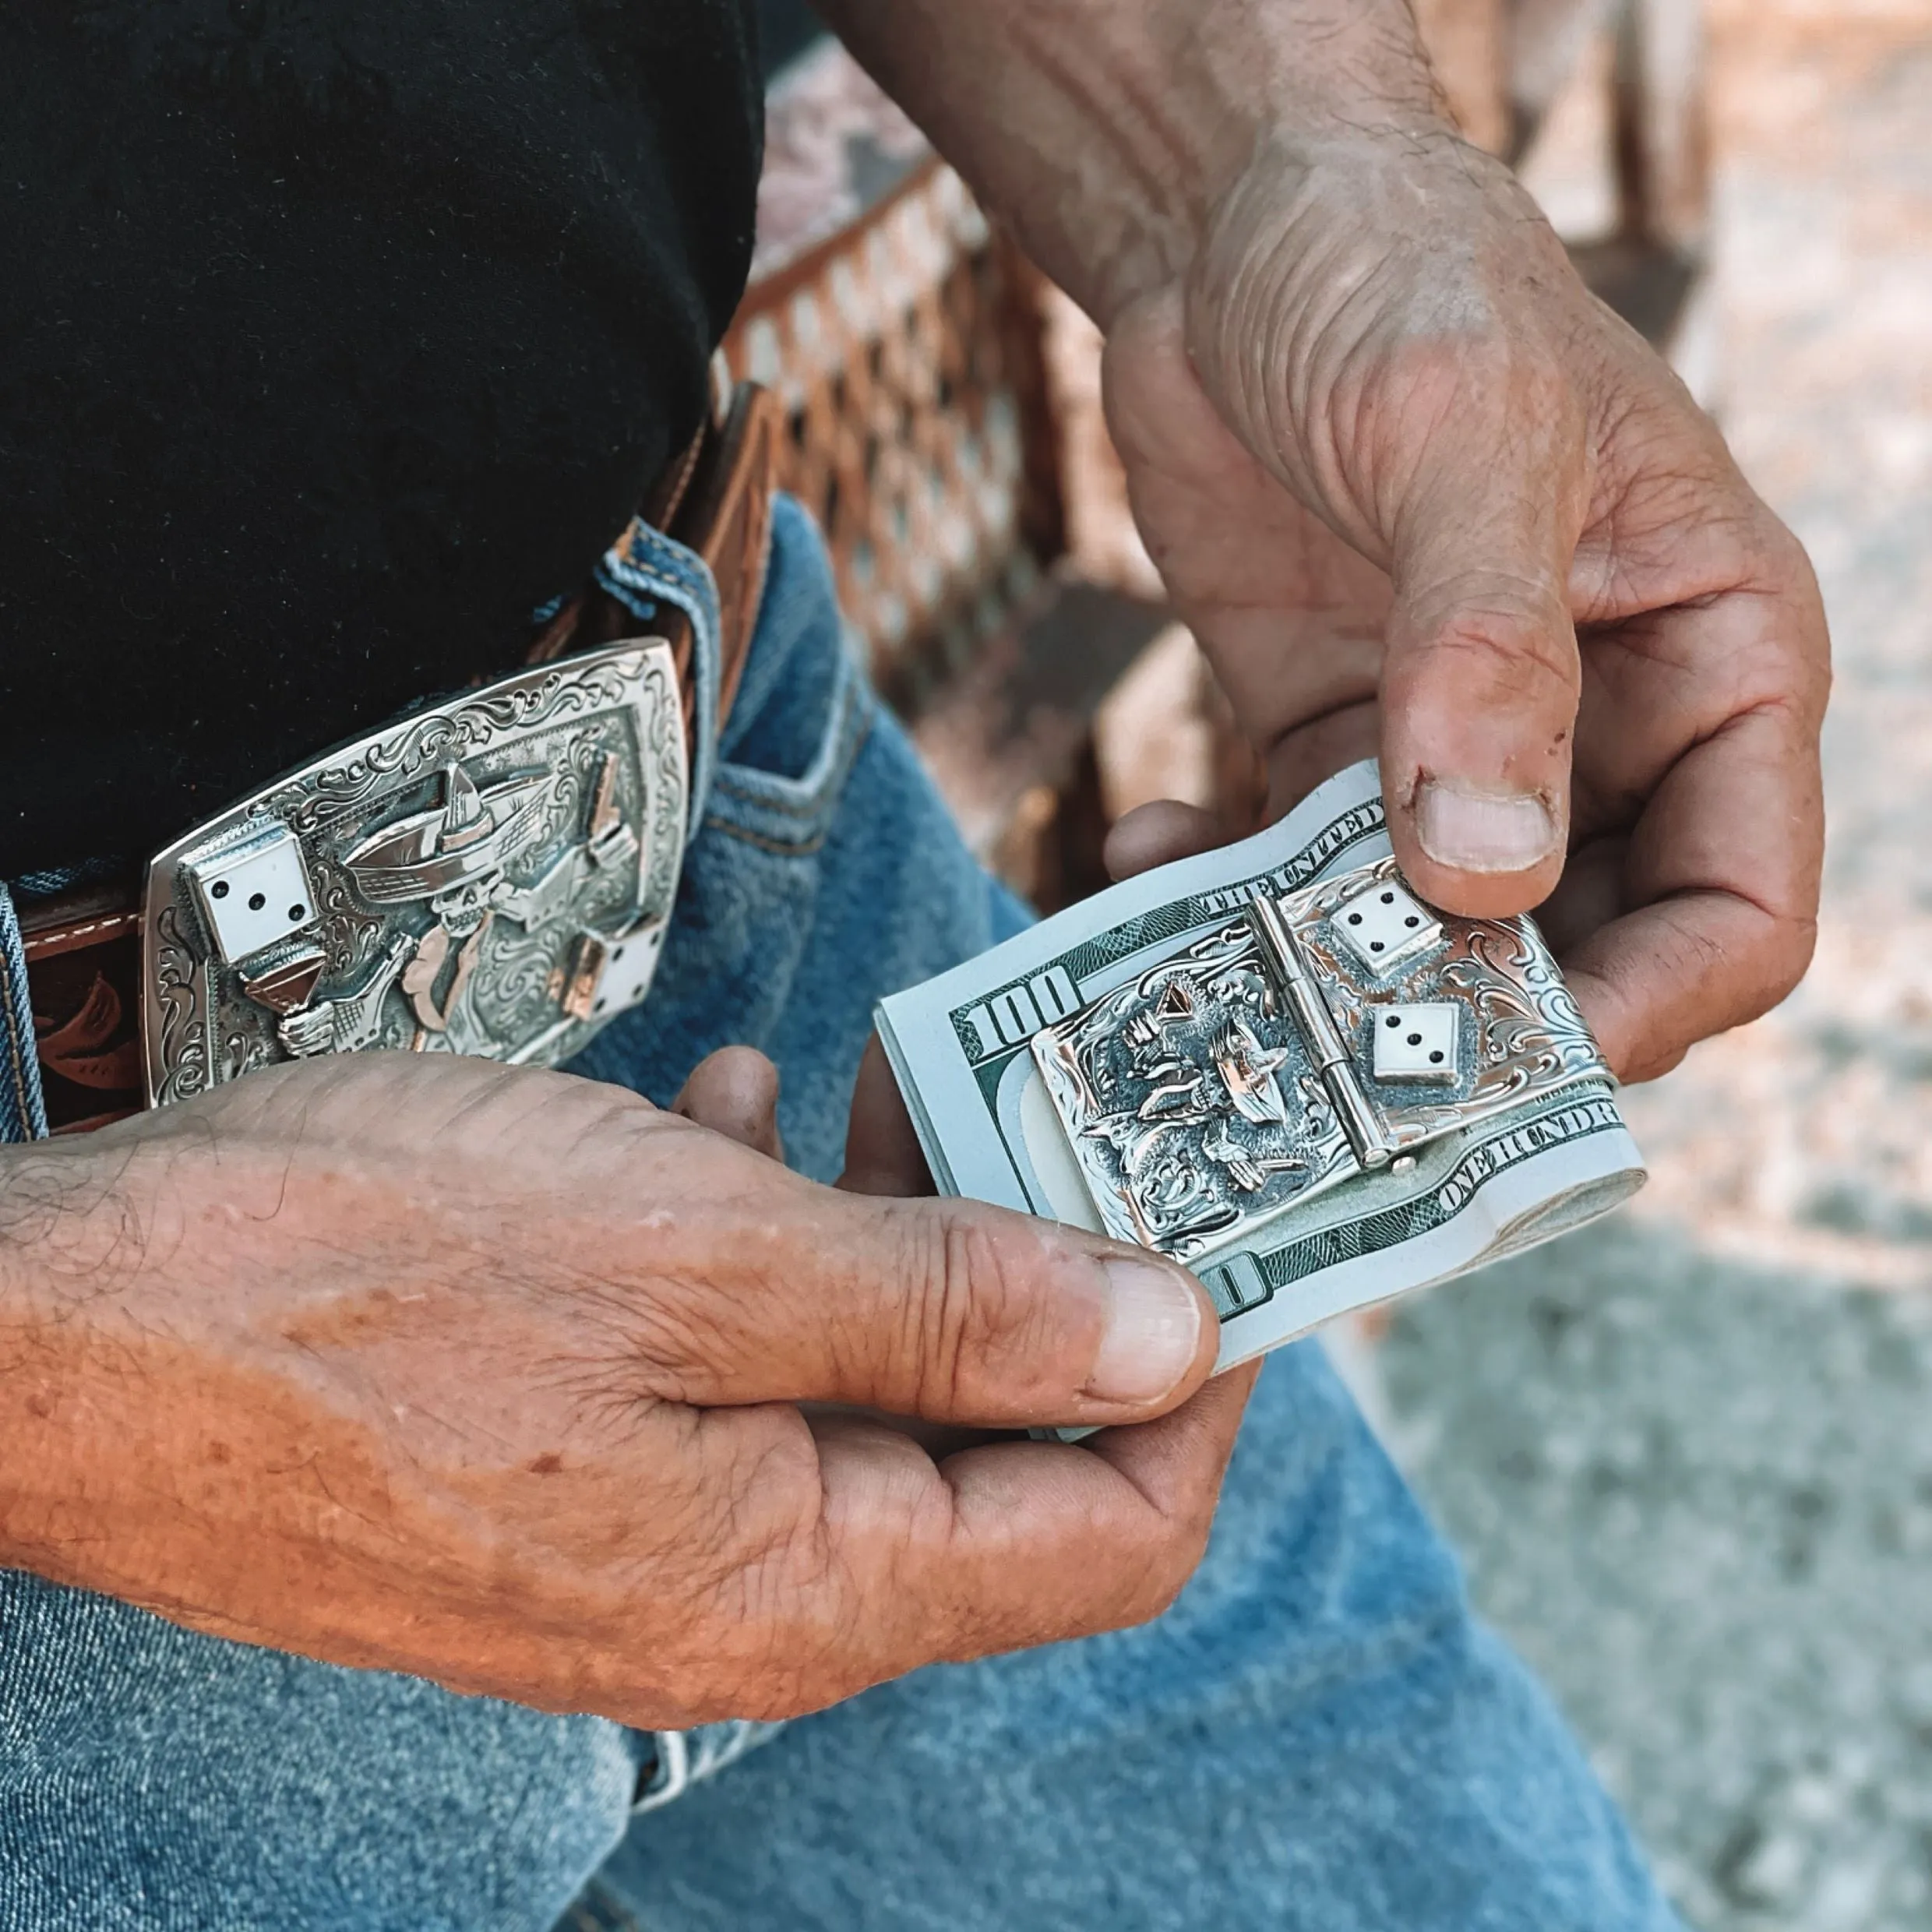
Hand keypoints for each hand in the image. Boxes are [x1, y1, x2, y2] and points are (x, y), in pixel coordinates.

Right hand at [0, 1051, 1232, 1725]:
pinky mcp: (566, 1465)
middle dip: (1033, 1273)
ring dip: (884, 1237)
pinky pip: (726, 1361)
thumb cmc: (350, 1280)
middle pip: (989, 1451)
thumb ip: (950, 1309)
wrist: (56, 1328)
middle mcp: (741, 1591)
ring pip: (853, 1386)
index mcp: (804, 1582)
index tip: (1215, 1233)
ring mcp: (647, 1536)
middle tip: (1029, 1115)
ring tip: (863, 1094)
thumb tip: (1169, 1336)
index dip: (1198, 1383)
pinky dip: (758, 1242)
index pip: (1112, 1533)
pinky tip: (717, 1124)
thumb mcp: (699, 1255)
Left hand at [1103, 130, 1828, 1080]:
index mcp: (1711, 661)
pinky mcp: (1326, 739)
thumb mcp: (1466, 435)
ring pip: (1418, 933)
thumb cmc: (1401, 276)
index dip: (1650, 1010)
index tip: (1515, 1061)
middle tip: (1333, 1052)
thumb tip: (1489, 873)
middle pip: (1574, 954)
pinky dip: (1222, 898)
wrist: (1233, 226)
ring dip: (1321, 971)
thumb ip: (1485, 653)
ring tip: (1213, 976)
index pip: (1738, 905)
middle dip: (1464, 1018)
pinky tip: (1146, 860)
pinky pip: (1289, 872)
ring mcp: (1452, 746)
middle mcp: (1598, 728)